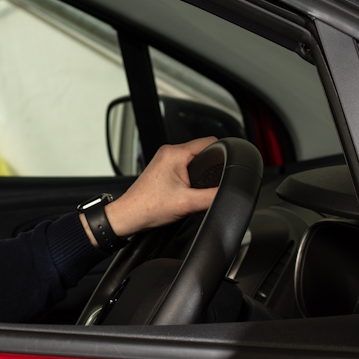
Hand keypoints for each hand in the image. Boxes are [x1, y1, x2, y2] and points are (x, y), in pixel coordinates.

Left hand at [83, 137, 219, 244]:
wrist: (129, 216)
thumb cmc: (147, 207)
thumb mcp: (188, 204)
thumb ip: (212, 197)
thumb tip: (229, 193)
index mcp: (175, 153)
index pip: (210, 141)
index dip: (223, 152)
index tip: (229, 165)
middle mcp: (169, 153)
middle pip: (203, 152)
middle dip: (211, 167)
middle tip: (210, 184)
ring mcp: (165, 161)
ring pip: (194, 161)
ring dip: (201, 175)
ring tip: (197, 190)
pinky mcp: (164, 170)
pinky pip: (185, 168)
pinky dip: (191, 179)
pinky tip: (189, 192)